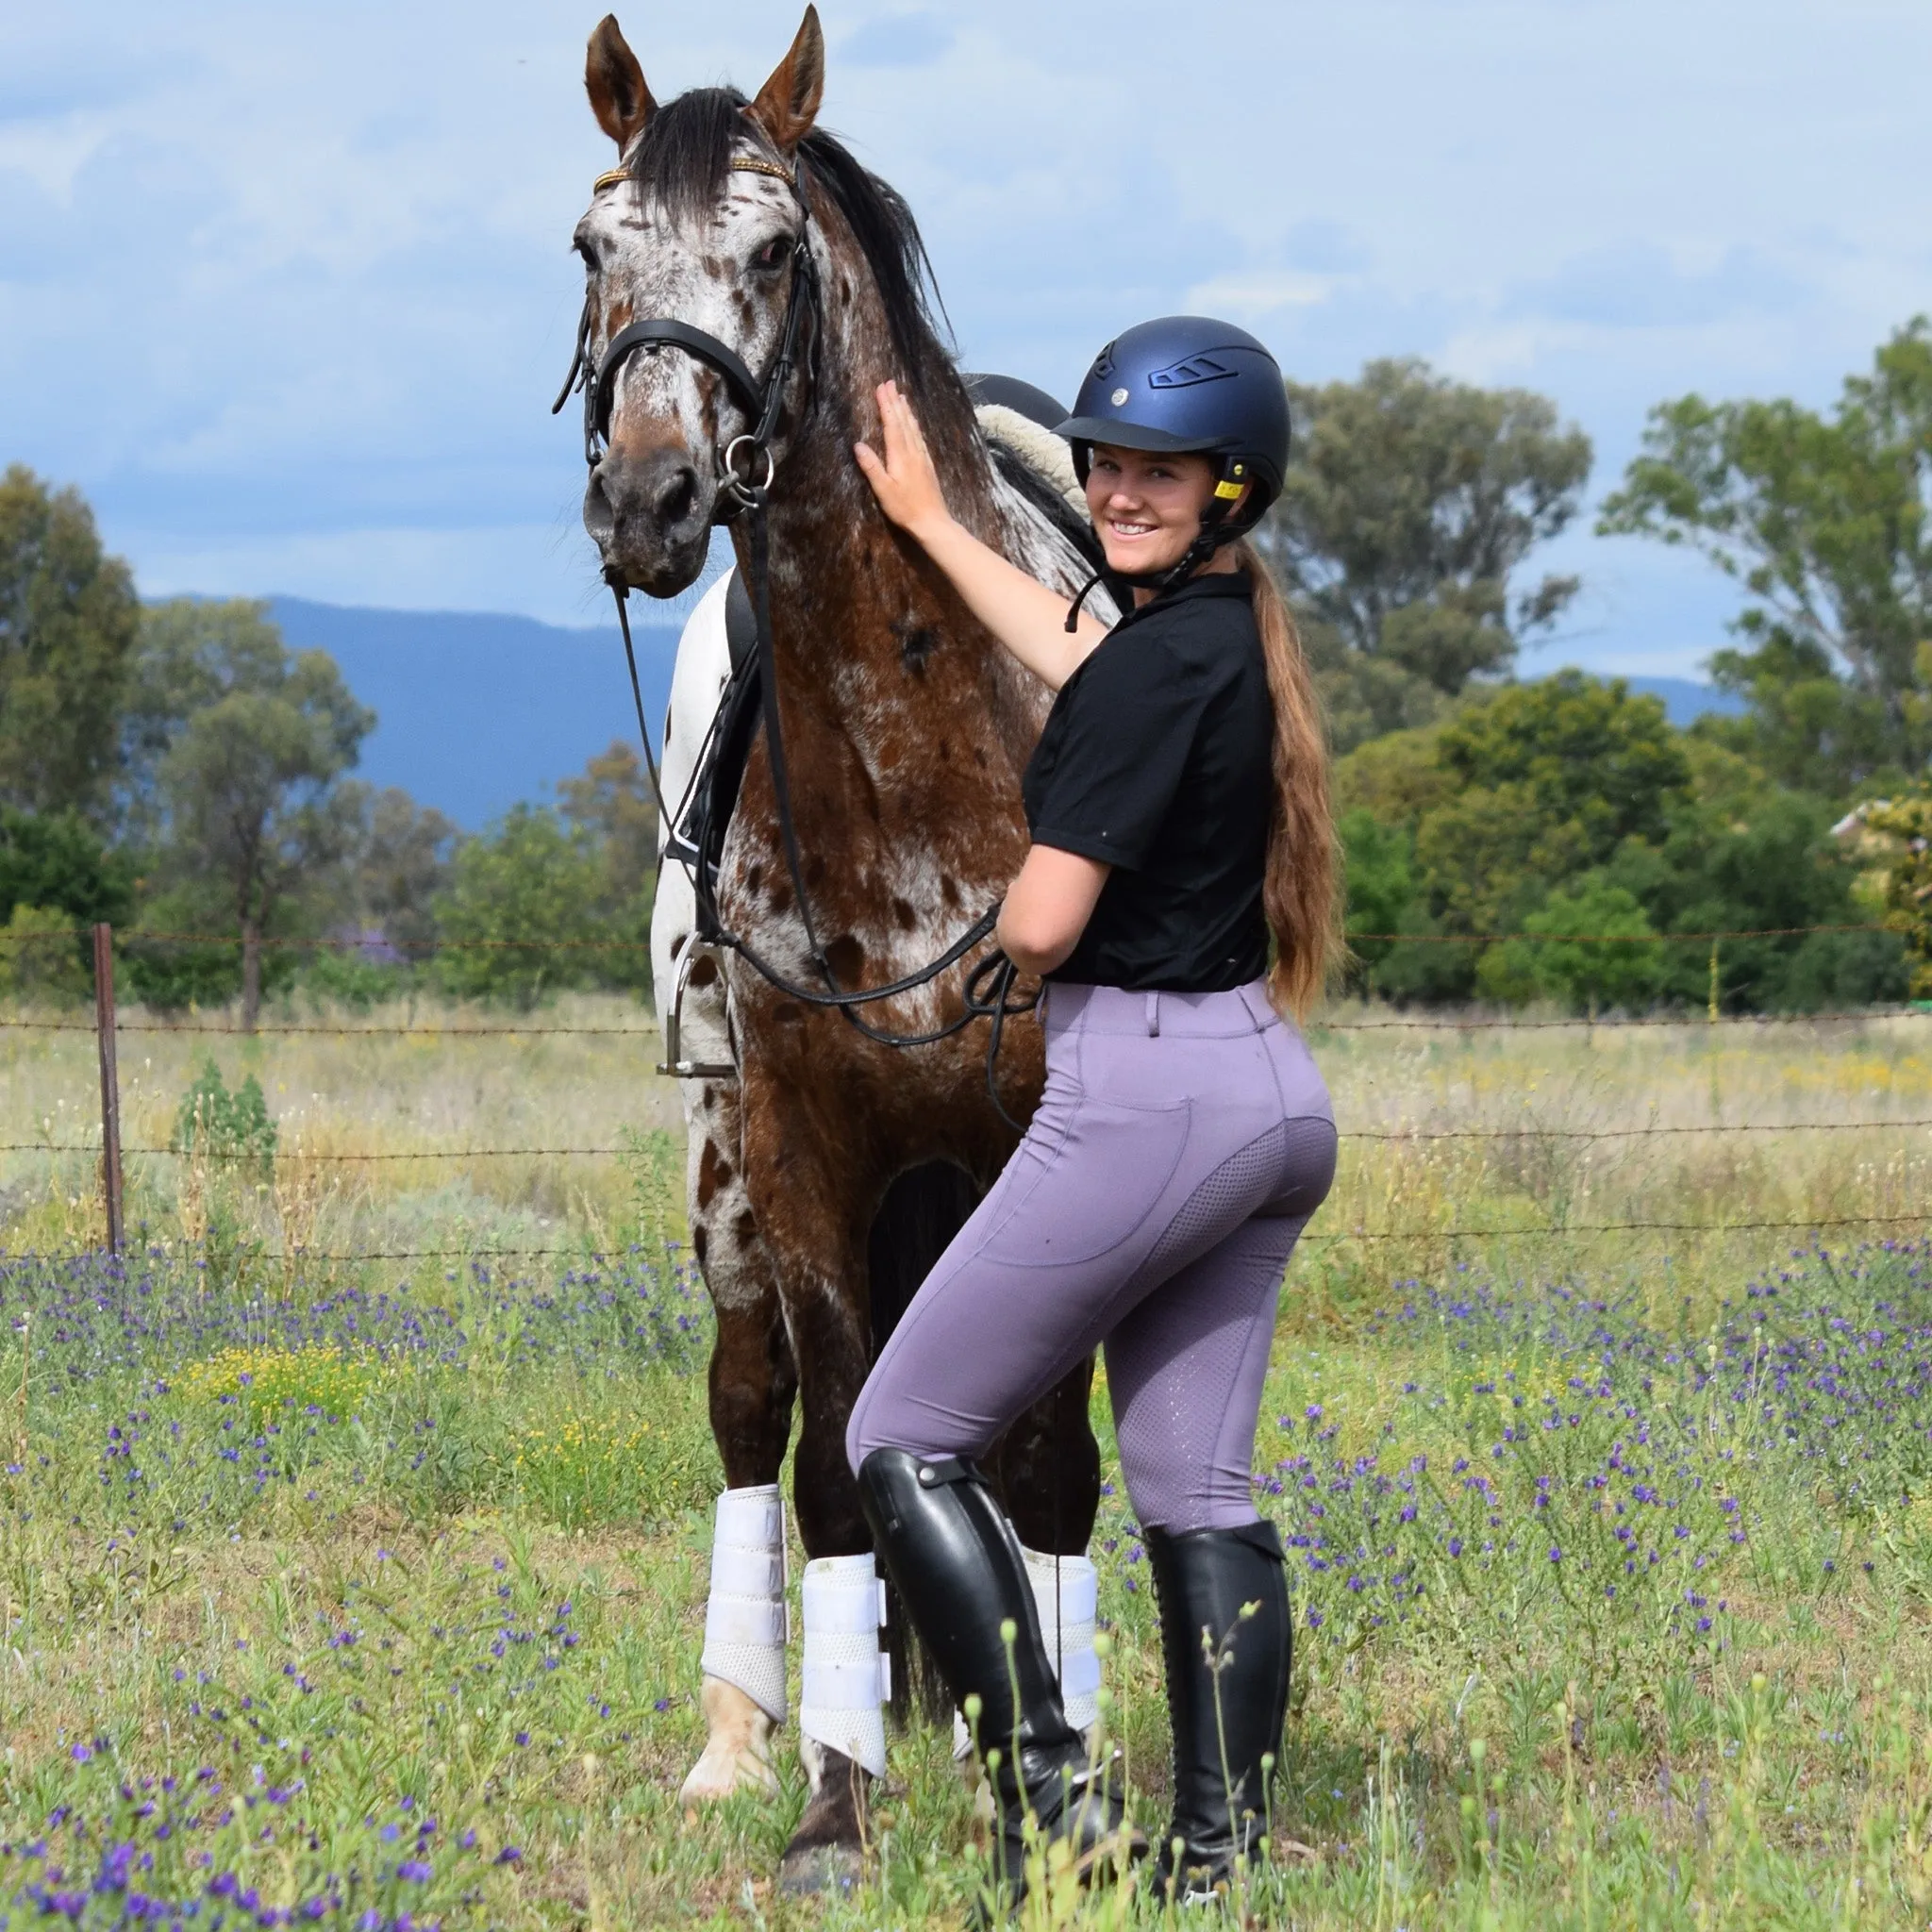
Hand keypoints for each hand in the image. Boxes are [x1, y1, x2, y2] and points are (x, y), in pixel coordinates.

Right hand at [853, 380, 951, 539]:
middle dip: (895, 401)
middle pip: (903, 421)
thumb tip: (858, 444)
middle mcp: (913, 451)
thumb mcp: (883, 489)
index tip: (881, 387)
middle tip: (890, 382)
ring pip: (913, 427)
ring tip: (902, 396)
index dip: (886, 405)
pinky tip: (914, 423)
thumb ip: (871, 467)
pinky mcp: (927, 465)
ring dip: (906, 410)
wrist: (933, 521)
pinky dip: (915, 425)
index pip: (892, 424)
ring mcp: (922, 457)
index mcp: (900, 455)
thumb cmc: (905, 508)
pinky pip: (920, 437)